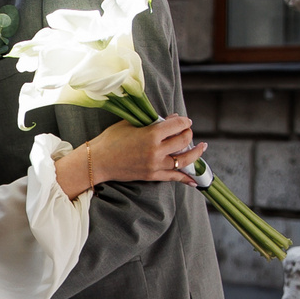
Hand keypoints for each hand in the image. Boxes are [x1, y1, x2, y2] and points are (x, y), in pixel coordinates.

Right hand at [65, 116, 205, 196]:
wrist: (98, 161)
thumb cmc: (111, 139)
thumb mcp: (131, 124)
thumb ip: (153, 121)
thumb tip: (173, 119)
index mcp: (151, 134)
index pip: (177, 125)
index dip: (184, 121)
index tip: (185, 121)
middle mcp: (156, 150)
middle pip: (183, 141)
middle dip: (188, 134)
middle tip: (187, 131)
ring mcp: (155, 165)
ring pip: (184, 160)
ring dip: (195, 153)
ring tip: (201, 148)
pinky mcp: (152, 176)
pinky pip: (175, 177)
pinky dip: (186, 178)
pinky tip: (196, 179)